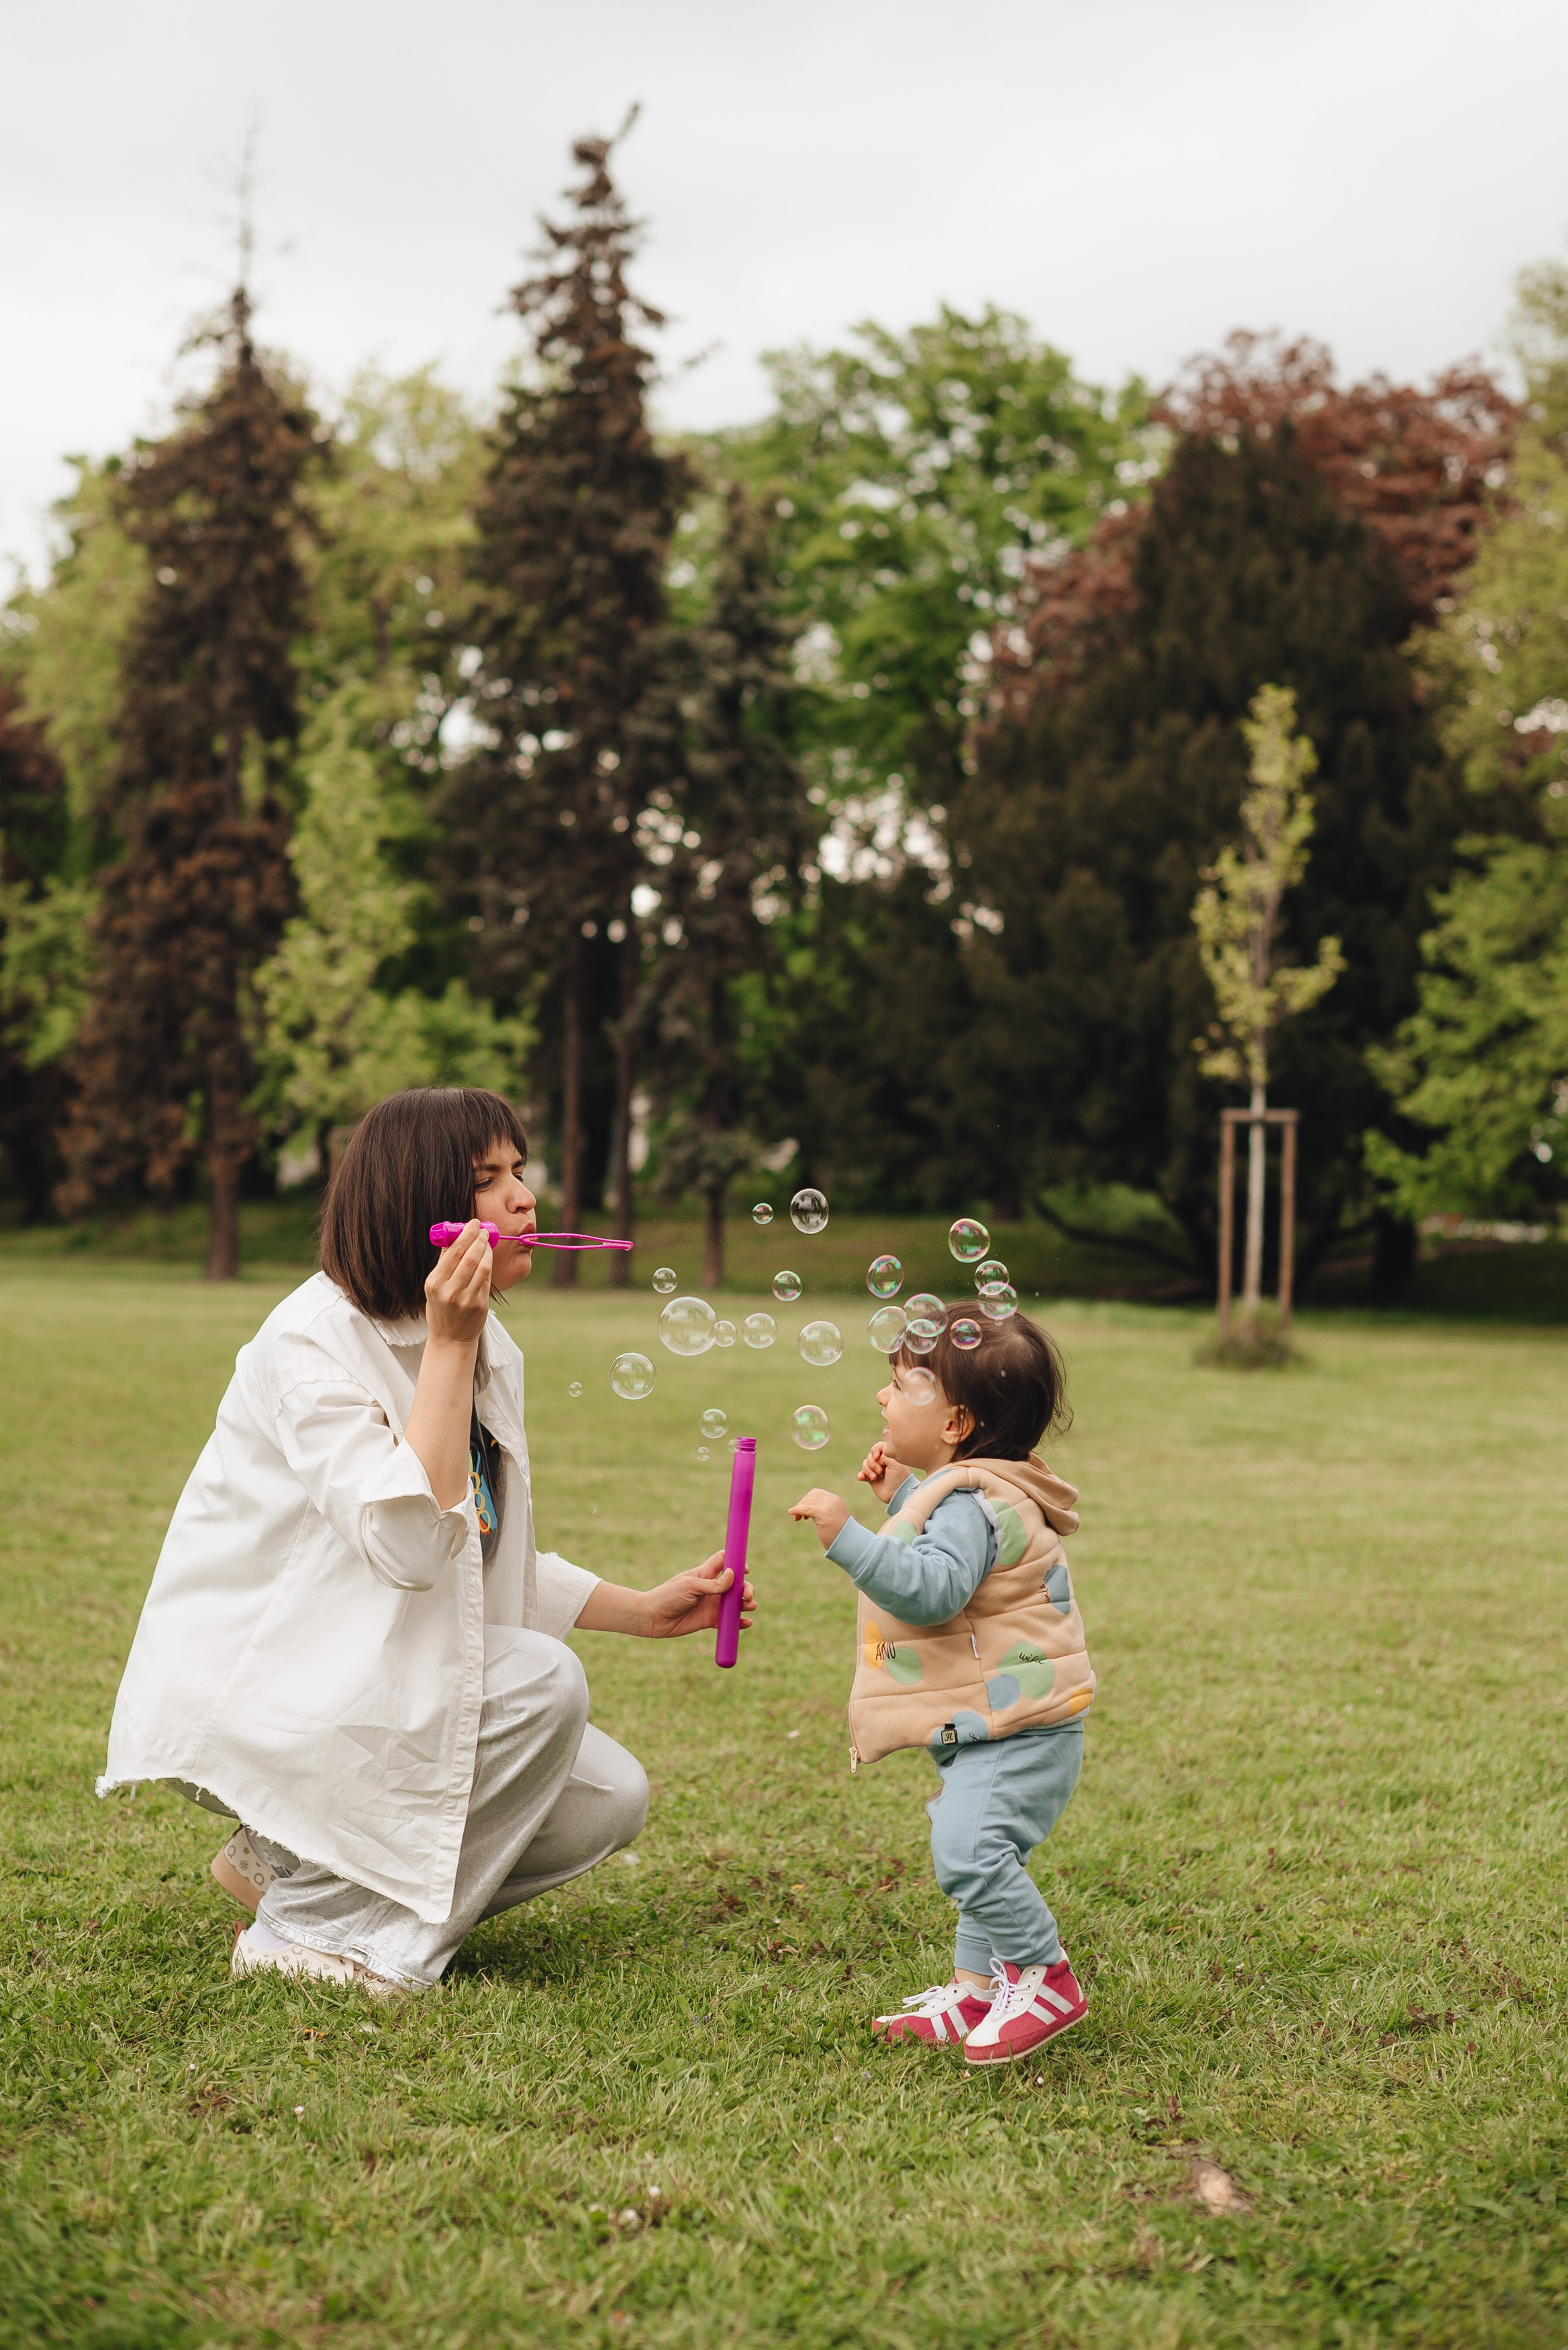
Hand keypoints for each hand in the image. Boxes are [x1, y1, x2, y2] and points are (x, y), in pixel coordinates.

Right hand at [424, 1219, 493, 1346]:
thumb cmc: (441, 1309)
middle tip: (483, 1228)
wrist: (450, 1340)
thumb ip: (443, 1263)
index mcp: (435, 1283)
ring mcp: (466, 1299)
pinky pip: (487, 1280)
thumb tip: (452, 1236)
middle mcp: (450, 1291)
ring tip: (487, 1240)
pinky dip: (489, 1264)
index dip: (465, 1235)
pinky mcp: (480, 1305)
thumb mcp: (433, 1287)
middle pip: (469, 1257)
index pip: (453, 1253)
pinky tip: (488, 1256)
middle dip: (478, 1239)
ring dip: (486, 1250)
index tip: (473, 1223)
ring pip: (482, 1267)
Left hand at [641, 1552, 756, 1639]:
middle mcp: (711, 1588)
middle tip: (748, 1595)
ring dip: (746, 1604)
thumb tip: (734, 1575)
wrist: (652, 1618)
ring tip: (750, 1606)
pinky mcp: (709, 1620)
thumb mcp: (691, 1586)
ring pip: (735, 1603)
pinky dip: (738, 1622)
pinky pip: (727, 1621)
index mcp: (705, 1573)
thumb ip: (713, 1583)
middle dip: (746, 1587)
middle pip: (735, 1584)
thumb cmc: (668, 1596)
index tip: (745, 1569)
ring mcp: (711, 1604)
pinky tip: (746, 1623)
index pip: (724, 1561)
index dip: (737, 1561)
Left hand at [789, 1487, 850, 1548]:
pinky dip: (797, 1509)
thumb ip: (824, 1511)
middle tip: (798, 1517)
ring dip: (799, 1508)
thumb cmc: (841, 1534)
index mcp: (835, 1500)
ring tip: (797, 1518)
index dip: (807, 1500)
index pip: (817, 1493)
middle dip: (802, 1504)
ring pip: (807, 1502)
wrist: (850, 1543)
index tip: (803, 1511)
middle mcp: (832, 1500)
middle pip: (811, 1496)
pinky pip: (806, 1508)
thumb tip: (808, 1512)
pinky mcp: (823, 1514)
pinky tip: (791, 1512)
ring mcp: (828, 1507)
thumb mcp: (833, 1518)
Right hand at [858, 1443, 909, 1503]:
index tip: (877, 1457)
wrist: (898, 1493)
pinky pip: (862, 1474)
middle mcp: (883, 1462)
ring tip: (875, 1477)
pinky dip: (861, 1475)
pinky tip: (862, 1478)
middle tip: (880, 1471)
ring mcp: (876, 1470)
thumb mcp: (894, 1462)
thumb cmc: (899, 1477)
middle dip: (872, 1463)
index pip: (878, 1447)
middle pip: (869, 1456)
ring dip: (868, 1470)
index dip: (875, 1450)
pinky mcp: (871, 1479)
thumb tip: (874, 1458)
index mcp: (889, 1456)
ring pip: (865, 1464)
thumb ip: (883, 1455)